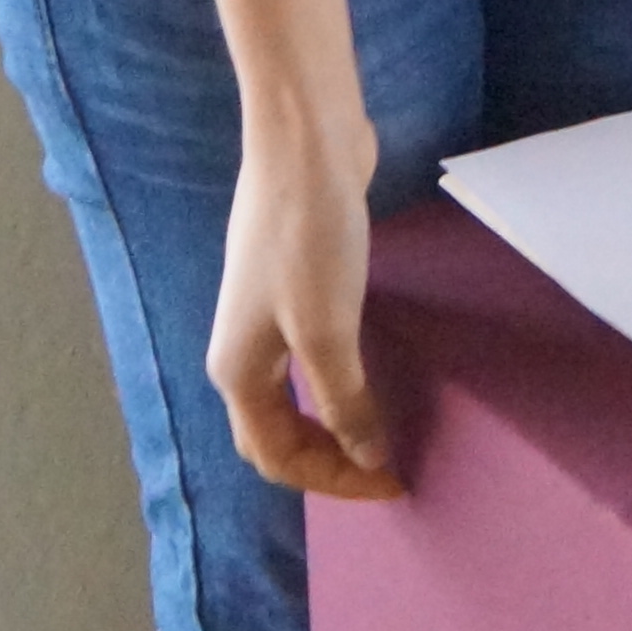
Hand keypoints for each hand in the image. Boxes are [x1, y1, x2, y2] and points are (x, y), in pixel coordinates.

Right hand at [209, 116, 400, 504]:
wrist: (302, 145)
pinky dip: (337, 384)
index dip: (332, 481)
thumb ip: (345, 399)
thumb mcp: (327, 329)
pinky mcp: (293, 285)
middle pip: (276, 435)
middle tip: (388, 471)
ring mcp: (264, 316)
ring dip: (331, 426)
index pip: (277, 457)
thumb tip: (366, 457)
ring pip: (292, 397)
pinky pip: (311, 358)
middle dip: (326, 463)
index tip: (393, 486)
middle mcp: (242, 352)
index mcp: (239, 373)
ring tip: (381, 438)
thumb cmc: (307, 239)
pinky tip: (370, 376)